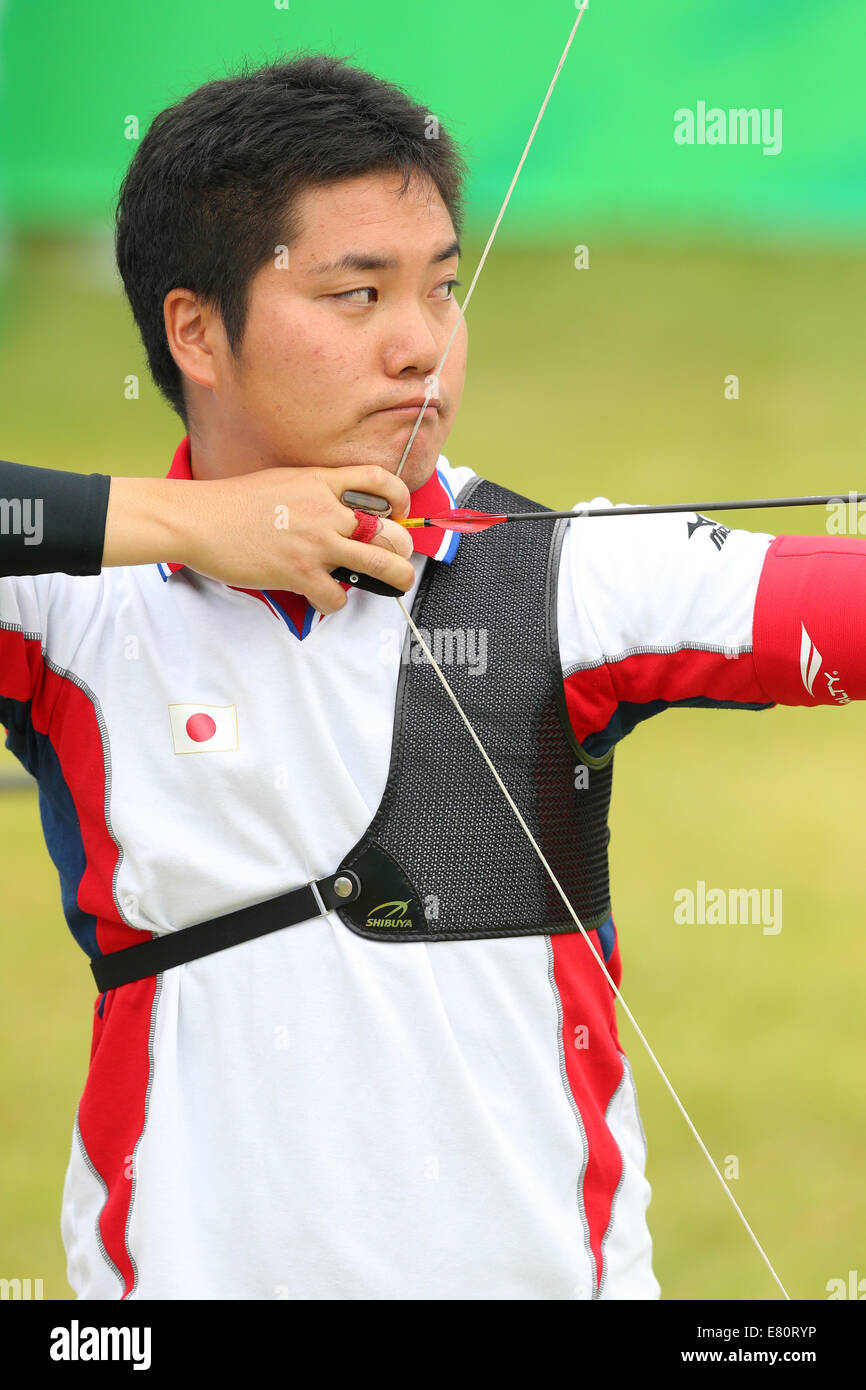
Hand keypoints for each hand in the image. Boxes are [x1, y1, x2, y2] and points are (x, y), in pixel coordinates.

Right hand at [176, 464, 414, 611]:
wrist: (198, 520)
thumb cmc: (233, 502)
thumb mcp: (284, 480)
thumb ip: (315, 491)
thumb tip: (338, 508)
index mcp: (321, 482)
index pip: (379, 481)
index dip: (400, 498)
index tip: (399, 513)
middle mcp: (325, 511)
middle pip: (389, 531)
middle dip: (402, 549)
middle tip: (398, 558)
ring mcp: (315, 543)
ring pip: (378, 565)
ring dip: (394, 579)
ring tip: (395, 584)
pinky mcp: (299, 573)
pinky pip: (338, 597)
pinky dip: (336, 603)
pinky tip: (325, 597)